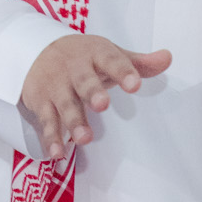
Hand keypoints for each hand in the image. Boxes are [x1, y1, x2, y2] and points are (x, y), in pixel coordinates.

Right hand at [20, 35, 170, 159]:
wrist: (33, 48)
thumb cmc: (82, 57)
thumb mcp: (107, 53)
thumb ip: (137, 62)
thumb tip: (167, 58)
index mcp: (94, 53)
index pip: (110, 59)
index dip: (122, 71)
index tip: (134, 84)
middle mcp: (73, 68)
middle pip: (83, 81)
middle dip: (92, 92)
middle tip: (102, 105)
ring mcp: (55, 85)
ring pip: (65, 103)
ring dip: (73, 121)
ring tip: (84, 138)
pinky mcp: (40, 102)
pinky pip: (46, 121)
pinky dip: (50, 137)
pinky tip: (58, 152)